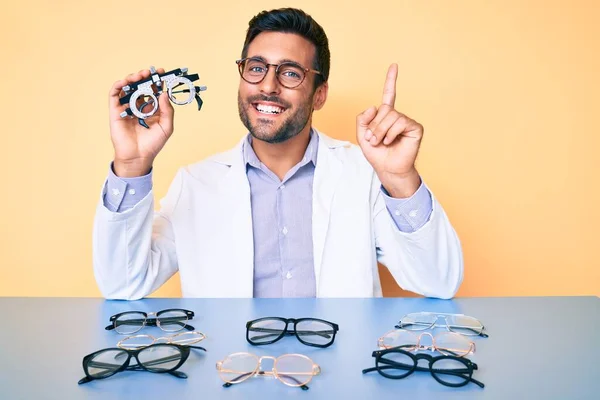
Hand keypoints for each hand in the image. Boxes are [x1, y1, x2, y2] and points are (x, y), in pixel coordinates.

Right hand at [109, 68, 174, 176]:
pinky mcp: (116, 111)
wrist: (138, 156)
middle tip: (151, 72)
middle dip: (145, 77)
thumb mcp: (166, 127)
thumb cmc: (153, 144)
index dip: (157, 81)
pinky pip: (115, 95)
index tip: (163, 73)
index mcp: (151, 109)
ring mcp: (127, 108)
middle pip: (140, 87)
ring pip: (128, 88)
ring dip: (133, 78)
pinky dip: (118, 85)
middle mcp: (138, 107)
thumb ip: (167, 110)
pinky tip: (125, 82)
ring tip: (140, 75)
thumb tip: (164, 93)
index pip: (154, 91)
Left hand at [356, 63, 423, 197]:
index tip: (394, 65)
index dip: (391, 80)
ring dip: (380, 131)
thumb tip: (374, 107)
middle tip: (373, 139)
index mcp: (386, 116)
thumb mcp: (362, 135)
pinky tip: (390, 142)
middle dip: (374, 126)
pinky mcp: (415, 128)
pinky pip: (400, 123)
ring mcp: (407, 121)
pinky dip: (391, 133)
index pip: (389, 94)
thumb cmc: (377, 154)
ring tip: (381, 142)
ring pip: (390, 116)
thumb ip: (362, 119)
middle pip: (383, 109)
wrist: (387, 169)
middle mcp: (398, 116)